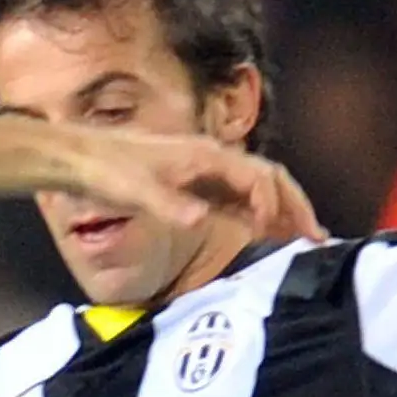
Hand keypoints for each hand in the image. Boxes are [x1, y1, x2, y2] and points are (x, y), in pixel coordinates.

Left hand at [55, 129, 322, 240]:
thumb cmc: (106, 170)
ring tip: (302, 241)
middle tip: (317, 240)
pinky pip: (239, 197)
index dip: (276, 207)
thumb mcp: (135, 190)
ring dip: (282, 212)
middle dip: (296, 208)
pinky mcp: (195, 183)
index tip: (280, 237)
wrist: (80, 157)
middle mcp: (213, 158)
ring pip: (258, 188)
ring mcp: (206, 170)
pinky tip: (265, 236)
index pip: (260, 178)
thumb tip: (201, 220)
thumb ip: (168, 205)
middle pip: (270, 179)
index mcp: (206, 156)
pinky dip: (258, 215)